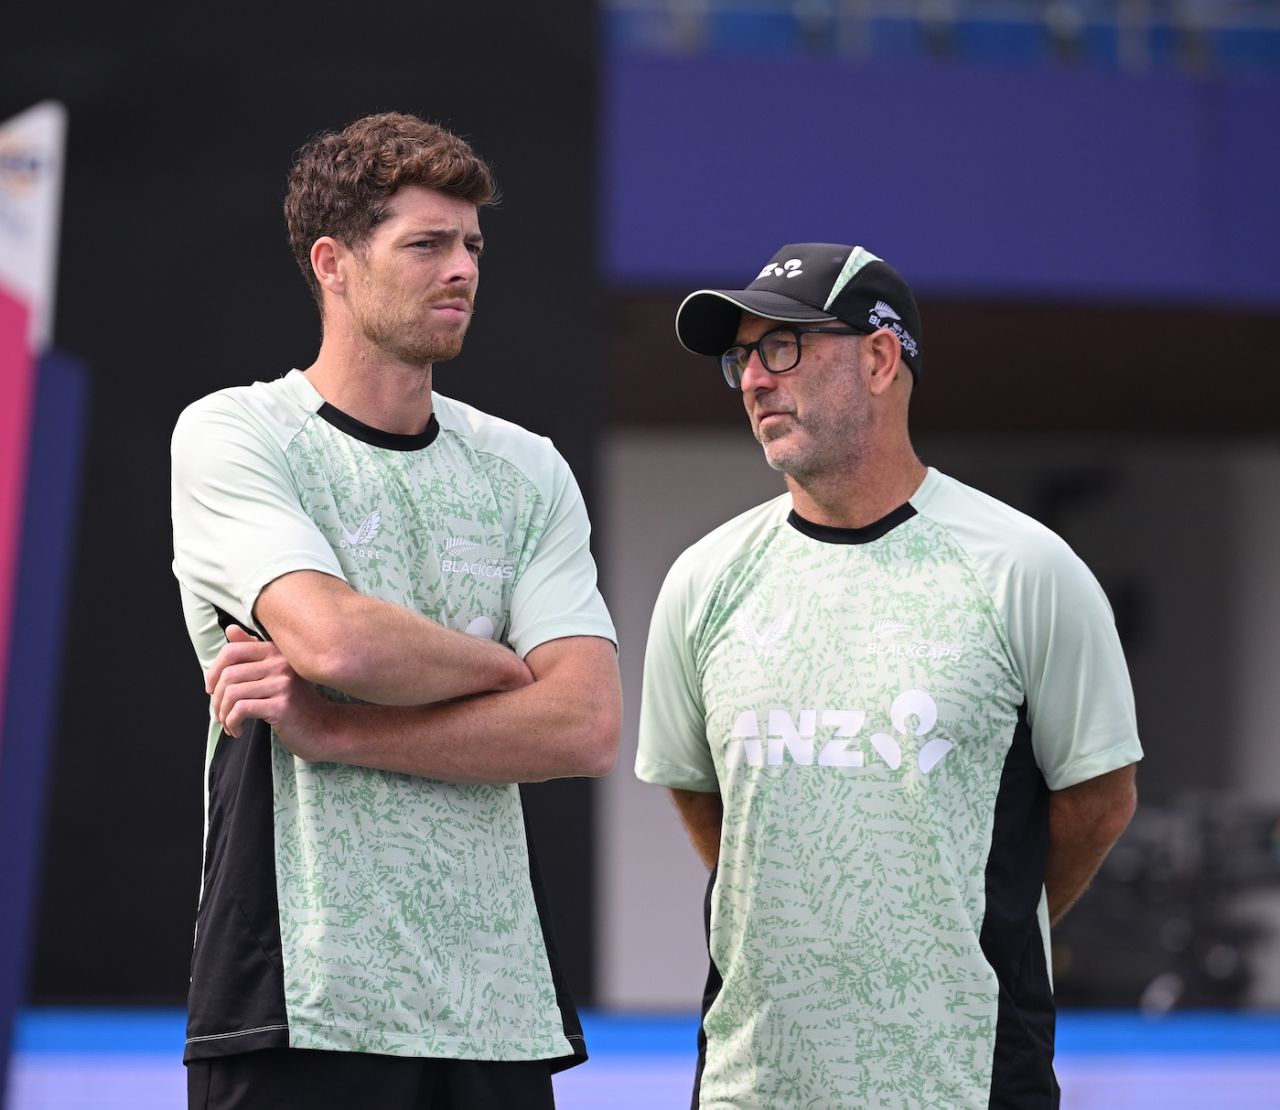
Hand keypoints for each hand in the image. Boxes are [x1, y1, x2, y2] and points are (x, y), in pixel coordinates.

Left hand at [206, 625, 327, 750]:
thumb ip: (252, 651)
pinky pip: (241, 709)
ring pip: (232, 693)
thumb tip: (230, 630)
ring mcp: (283, 683)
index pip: (232, 650)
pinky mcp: (282, 705)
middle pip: (228, 674)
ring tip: (228, 724)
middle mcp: (281, 663)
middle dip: (216, 699)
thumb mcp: (274, 673)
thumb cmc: (295, 701)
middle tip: (219, 714)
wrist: (322, 727)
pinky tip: (238, 731)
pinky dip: (232, 723)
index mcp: (276, 651)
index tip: (212, 690)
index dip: (213, 671)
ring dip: (223, 714)